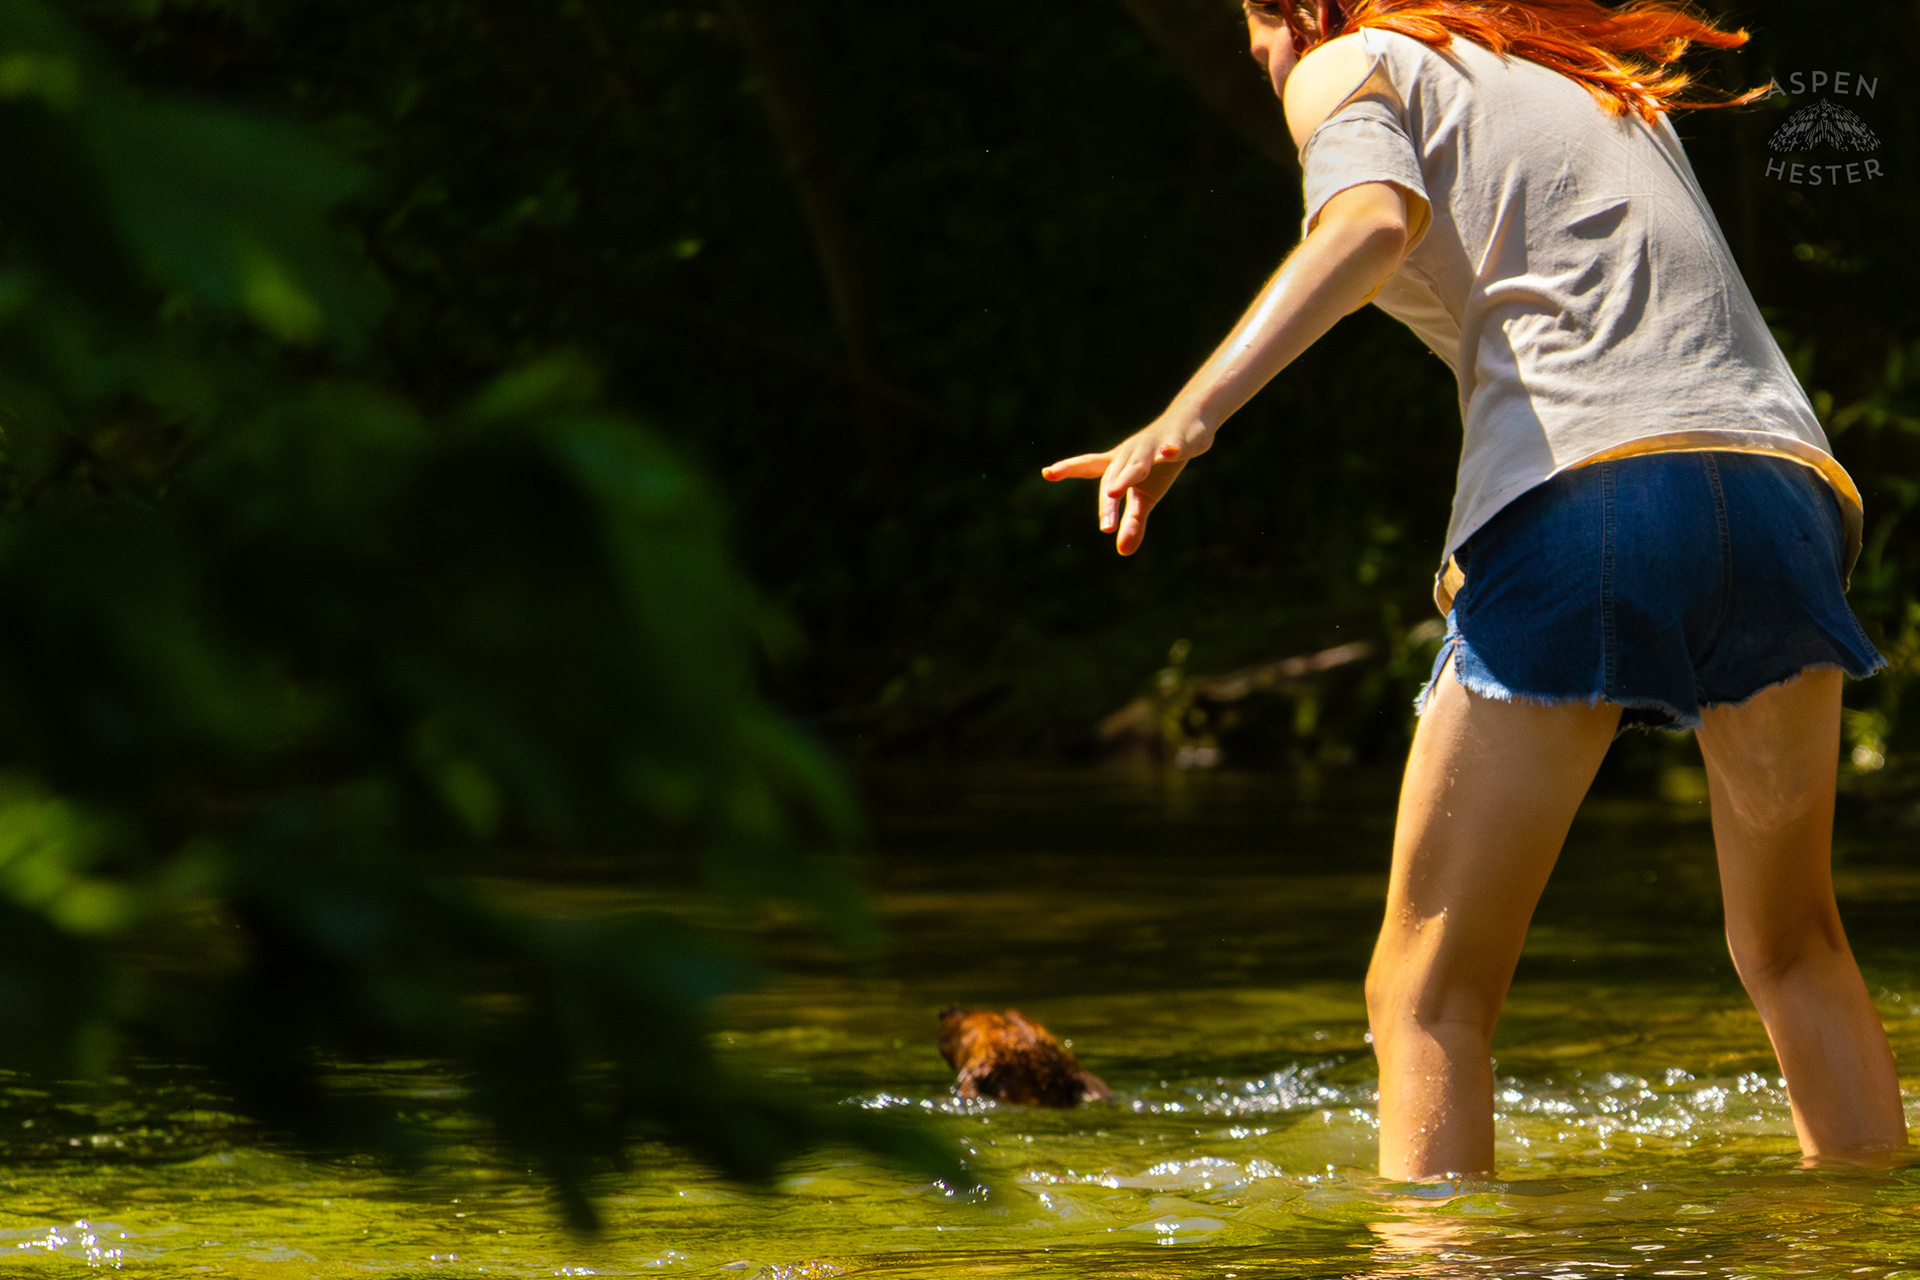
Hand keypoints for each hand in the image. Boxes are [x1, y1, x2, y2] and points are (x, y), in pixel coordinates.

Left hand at [1041, 414, 1212, 555]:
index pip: (1089, 466)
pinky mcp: (1176, 441)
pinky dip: (1170, 449)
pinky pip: (1172, 446)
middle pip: (1113, 475)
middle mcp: (1130, 453)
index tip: (1047, 472)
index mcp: (1118, 464)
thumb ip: (1132, 522)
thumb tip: (1123, 551)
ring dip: (1127, 476)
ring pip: (1137, 463)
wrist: (1189, 424)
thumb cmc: (1159, 464)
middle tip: (1105, 526)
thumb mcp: (1145, 496)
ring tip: (1114, 491)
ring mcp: (1152, 446)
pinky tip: (1169, 453)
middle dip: (1108, 499)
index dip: (1068, 468)